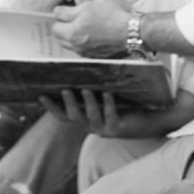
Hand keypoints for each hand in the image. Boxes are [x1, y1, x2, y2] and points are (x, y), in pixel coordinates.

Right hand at [40, 89, 193, 139]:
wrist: (152, 116)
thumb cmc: (126, 102)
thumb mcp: (105, 92)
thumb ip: (91, 83)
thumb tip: (76, 64)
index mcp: (85, 117)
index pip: (63, 115)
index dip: (51, 107)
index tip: (41, 94)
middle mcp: (91, 125)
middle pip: (73, 117)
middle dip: (67, 104)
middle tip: (64, 89)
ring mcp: (104, 129)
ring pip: (90, 118)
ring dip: (87, 104)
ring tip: (86, 89)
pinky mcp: (118, 129)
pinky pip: (111, 117)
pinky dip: (108, 105)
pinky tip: (108, 94)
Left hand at [50, 0, 133, 57]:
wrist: (131, 31)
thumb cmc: (110, 17)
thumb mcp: (87, 7)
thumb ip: (67, 12)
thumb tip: (56, 12)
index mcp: (72, 34)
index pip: (55, 27)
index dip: (60, 18)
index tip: (67, 13)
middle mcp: (77, 47)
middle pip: (61, 38)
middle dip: (65, 27)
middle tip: (77, 18)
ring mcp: (86, 53)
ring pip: (72, 44)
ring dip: (75, 35)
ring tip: (87, 25)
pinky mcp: (96, 55)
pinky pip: (83, 49)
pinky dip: (85, 42)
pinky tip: (95, 33)